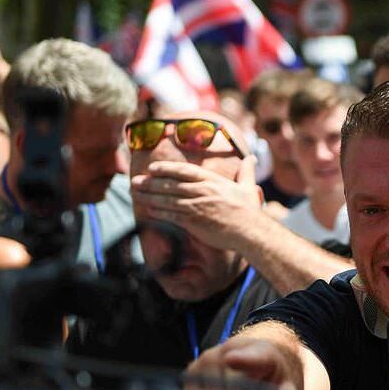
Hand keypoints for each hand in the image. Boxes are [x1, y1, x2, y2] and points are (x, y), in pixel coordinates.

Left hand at [132, 155, 265, 249]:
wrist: (249, 231)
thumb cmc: (250, 211)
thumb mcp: (249, 187)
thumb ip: (246, 172)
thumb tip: (253, 158)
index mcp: (212, 180)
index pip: (183, 170)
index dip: (166, 168)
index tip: (153, 168)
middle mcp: (201, 190)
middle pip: (170, 184)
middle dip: (150, 182)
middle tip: (135, 181)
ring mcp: (196, 205)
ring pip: (167, 199)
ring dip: (149, 196)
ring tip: (136, 194)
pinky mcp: (193, 221)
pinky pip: (171, 215)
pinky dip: (158, 212)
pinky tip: (148, 211)